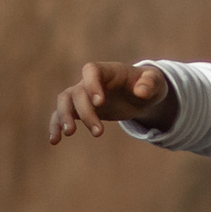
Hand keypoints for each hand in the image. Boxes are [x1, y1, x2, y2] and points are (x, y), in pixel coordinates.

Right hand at [47, 61, 177, 143]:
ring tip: (70, 133)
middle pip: (77, 91)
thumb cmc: (147, 85)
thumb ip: (150, 83)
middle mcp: (90, 81)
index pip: (91, 70)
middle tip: (99, 132)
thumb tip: (141, 92)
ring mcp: (82, 94)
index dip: (91, 84)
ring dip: (64, 116)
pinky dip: (55, 126)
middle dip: (85, 112)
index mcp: (107, 70)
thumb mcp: (156, 82)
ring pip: (64, 101)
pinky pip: (61, 114)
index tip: (100, 102)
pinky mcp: (79, 109)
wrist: (140, 94)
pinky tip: (54, 141)